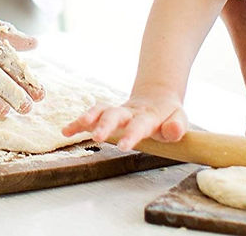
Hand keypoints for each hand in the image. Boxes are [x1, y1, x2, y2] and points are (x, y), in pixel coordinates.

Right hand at [62, 86, 187, 150]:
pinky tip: (66, 131)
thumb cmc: (168, 116)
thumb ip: (177, 127)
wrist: (157, 98)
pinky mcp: (108, 114)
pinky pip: (92, 115)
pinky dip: (79, 123)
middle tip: (97, 136)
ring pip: (101, 111)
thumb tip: (173, 131)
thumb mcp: (179, 120)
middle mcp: (130, 111)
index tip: (123, 146)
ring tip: (74, 128)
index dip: (131, 134)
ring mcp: (118, 112)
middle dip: (105, 124)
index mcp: (149, 115)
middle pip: (115, 114)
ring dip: (88, 118)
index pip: (140, 124)